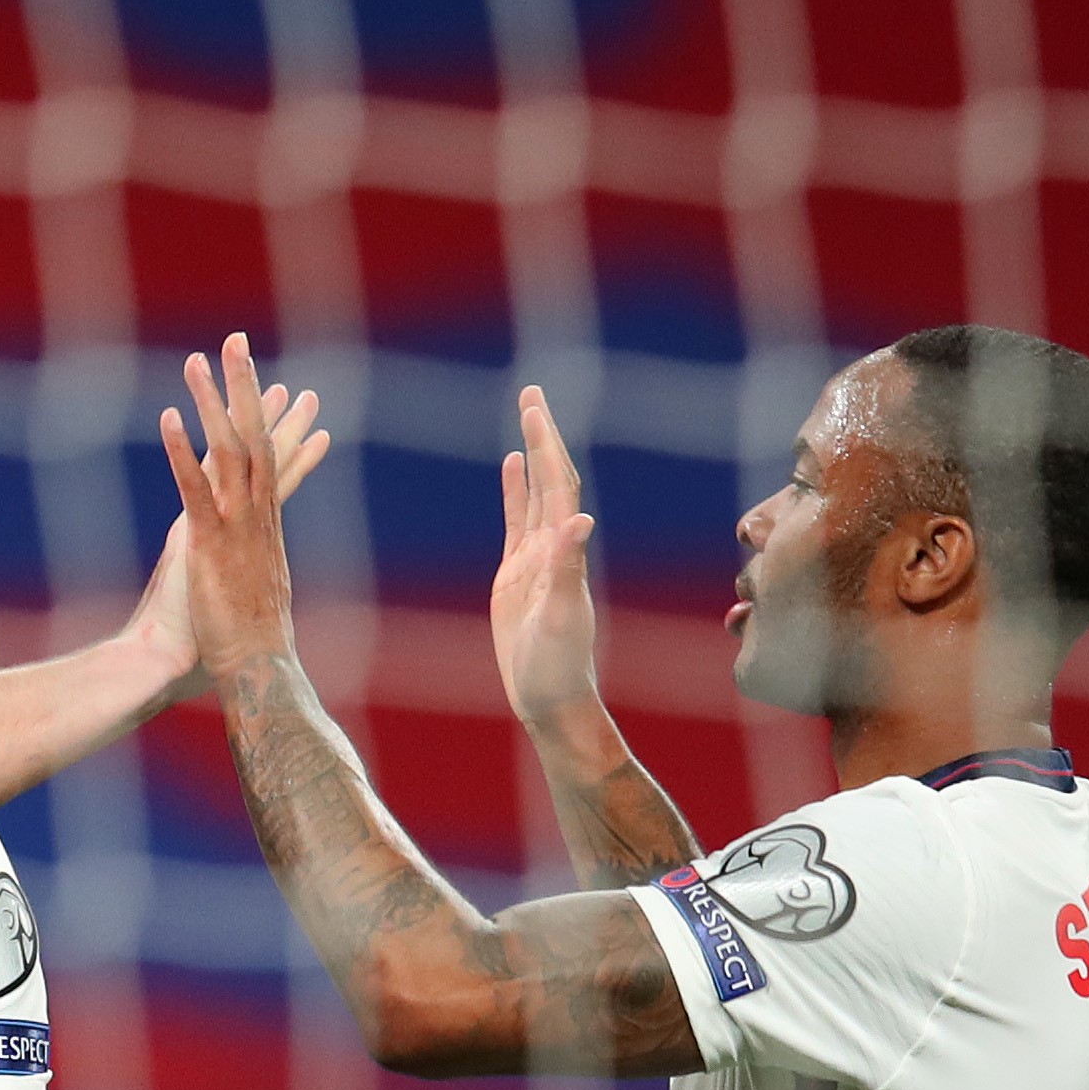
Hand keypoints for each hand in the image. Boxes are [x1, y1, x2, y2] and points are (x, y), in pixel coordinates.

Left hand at [160, 333, 295, 674]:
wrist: (255, 673)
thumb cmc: (252, 649)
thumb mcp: (255, 604)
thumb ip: (253, 583)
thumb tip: (255, 584)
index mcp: (267, 529)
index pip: (278, 464)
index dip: (283, 426)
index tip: (296, 393)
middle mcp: (259, 518)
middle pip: (256, 438)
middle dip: (246, 388)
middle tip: (234, 341)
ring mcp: (238, 527)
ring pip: (230, 451)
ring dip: (212, 403)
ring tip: (196, 360)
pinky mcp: (211, 545)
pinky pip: (195, 488)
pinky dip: (183, 452)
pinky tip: (170, 417)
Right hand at [489, 385, 602, 729]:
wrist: (550, 697)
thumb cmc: (558, 665)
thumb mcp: (562, 616)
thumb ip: (568, 569)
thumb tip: (579, 521)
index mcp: (564, 550)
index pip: (558, 485)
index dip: (548, 446)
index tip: (534, 409)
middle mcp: (554, 546)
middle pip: (549, 478)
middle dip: (542, 435)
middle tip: (531, 392)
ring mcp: (535, 558)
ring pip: (534, 493)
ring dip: (531, 455)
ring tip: (526, 415)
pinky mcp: (516, 574)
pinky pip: (516, 520)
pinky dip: (514, 490)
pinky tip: (509, 466)